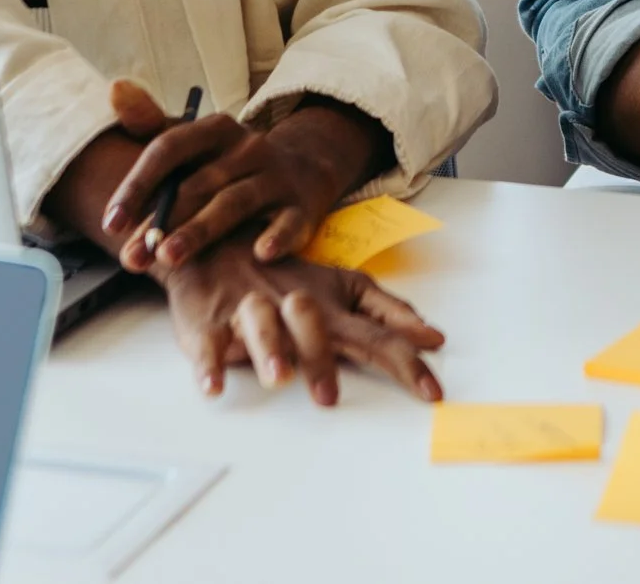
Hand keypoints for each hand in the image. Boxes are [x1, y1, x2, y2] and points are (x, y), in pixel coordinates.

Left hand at [99, 82, 377, 272]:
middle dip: (161, 222)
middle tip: (132, 257)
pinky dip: (278, 236)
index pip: (169, 148)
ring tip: (169, 257)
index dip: (137, 185)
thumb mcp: (194, 139)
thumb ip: (151, 123)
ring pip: (235, 202)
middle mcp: (247, 147)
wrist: (304, 168)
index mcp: (214, 129)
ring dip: (200, 230)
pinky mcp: (302, 207)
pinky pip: (290, 222)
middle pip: (197, 183)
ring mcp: (276, 176)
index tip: (111, 224)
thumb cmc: (229, 163)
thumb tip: (114, 89)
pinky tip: (260, 253)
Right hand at [164, 243, 445, 406]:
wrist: (212, 241)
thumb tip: (432, 337)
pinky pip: (206, 342)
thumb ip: (386, 312)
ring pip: (261, 325)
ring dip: (269, 350)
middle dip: (323, 356)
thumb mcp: (341, 286)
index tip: (432, 393)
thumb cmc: (283, 273)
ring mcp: (249, 309)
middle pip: (315, 326)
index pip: (375, 335)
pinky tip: (212, 385)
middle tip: (330, 398)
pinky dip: (208, 363)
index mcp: (330, 305)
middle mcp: (292, 305)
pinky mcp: (208, 321)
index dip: (405, 362)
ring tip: (278, 377)